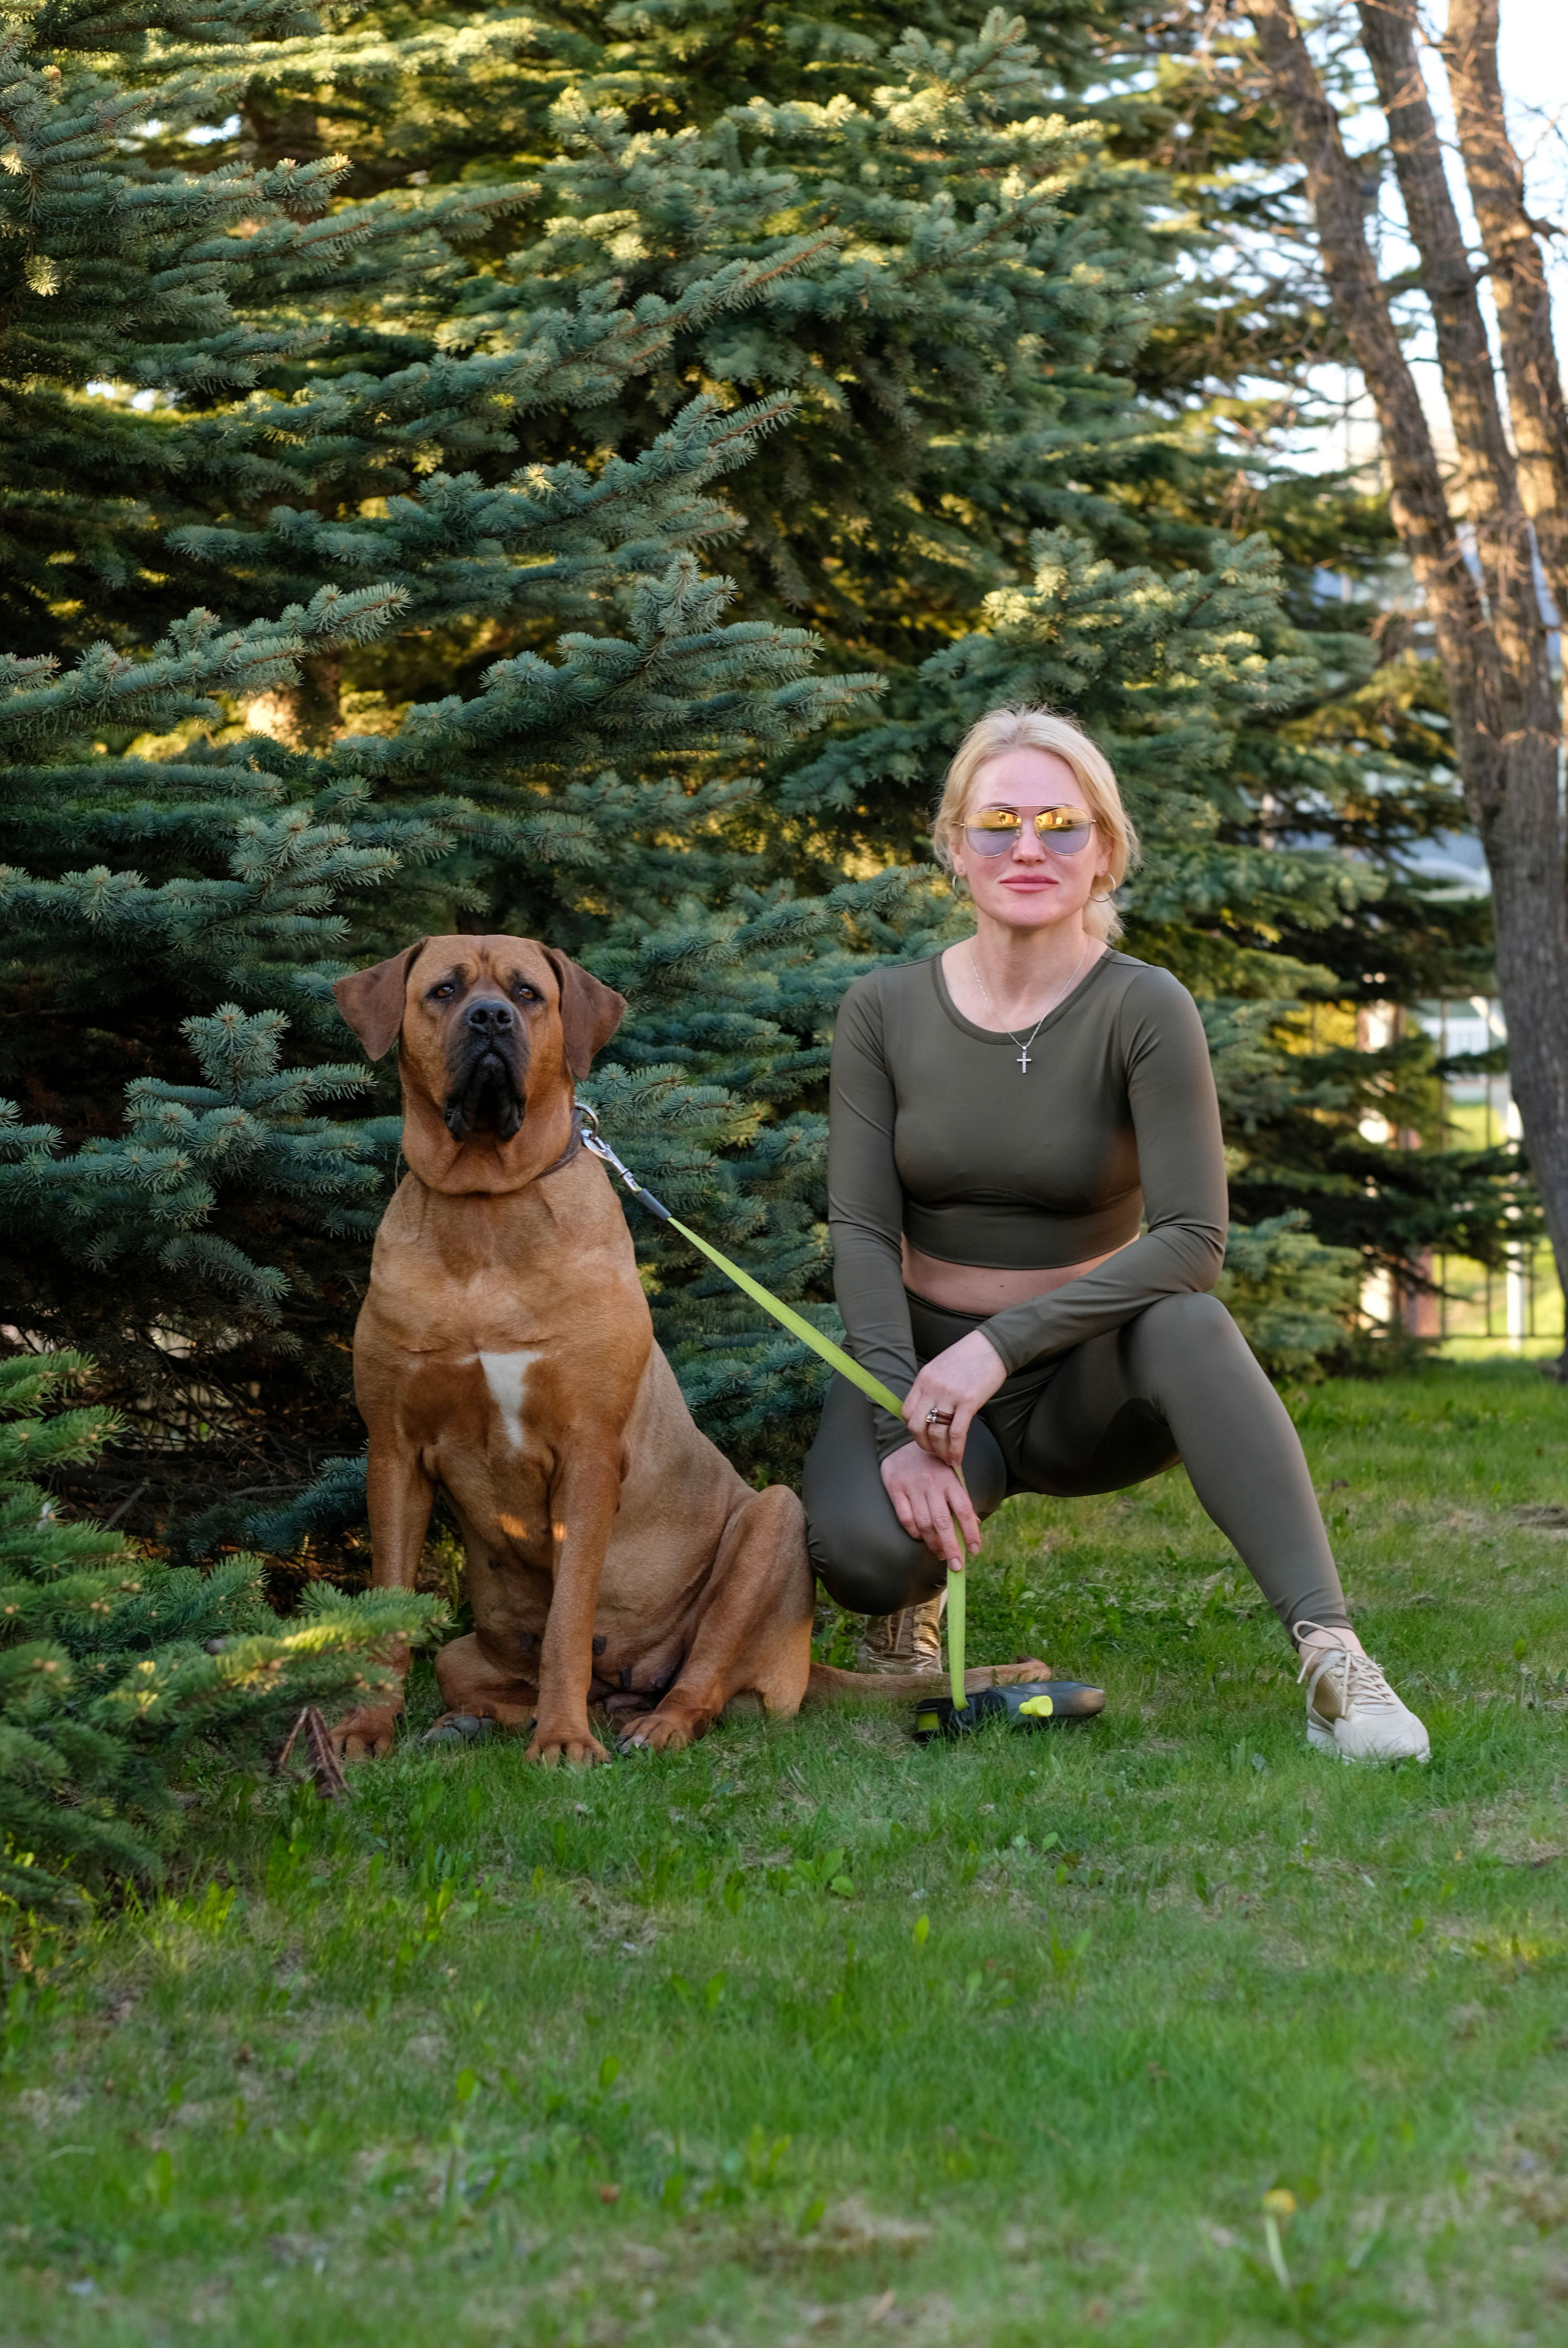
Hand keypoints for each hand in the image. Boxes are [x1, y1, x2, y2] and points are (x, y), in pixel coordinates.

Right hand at [880, 1443, 981, 1567]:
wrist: (901, 1443)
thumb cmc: (932, 1463)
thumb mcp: (952, 1474)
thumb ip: (961, 1498)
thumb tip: (974, 1524)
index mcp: (950, 1480)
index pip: (964, 1510)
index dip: (971, 1532)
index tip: (975, 1550)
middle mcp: (932, 1484)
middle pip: (943, 1522)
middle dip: (951, 1547)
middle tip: (956, 1566)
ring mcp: (912, 1488)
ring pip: (924, 1524)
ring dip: (933, 1544)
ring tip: (940, 1554)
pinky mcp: (896, 1491)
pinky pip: (906, 1519)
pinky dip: (914, 1533)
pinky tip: (921, 1539)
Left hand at [903, 1330, 1006, 1470]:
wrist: (992, 1346)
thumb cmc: (969, 1356)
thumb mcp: (940, 1368)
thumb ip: (931, 1387)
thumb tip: (930, 1410)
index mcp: (923, 1379)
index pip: (906, 1411)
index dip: (913, 1429)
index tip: (923, 1436)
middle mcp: (931, 1388)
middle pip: (915, 1425)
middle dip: (922, 1444)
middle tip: (933, 1451)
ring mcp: (949, 1395)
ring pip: (935, 1433)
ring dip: (940, 1451)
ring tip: (947, 1458)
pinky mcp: (968, 1401)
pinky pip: (956, 1433)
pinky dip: (955, 1450)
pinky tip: (957, 1458)